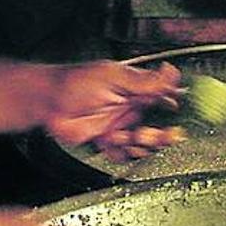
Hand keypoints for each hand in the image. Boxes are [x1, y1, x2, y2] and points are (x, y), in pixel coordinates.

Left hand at [44, 60, 186, 160]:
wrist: (48, 102)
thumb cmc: (75, 82)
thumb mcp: (113, 77)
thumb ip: (144, 80)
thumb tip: (170, 72)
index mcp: (136, 88)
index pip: (165, 98)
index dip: (173, 109)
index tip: (177, 117)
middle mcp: (131, 107)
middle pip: (159, 126)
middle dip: (160, 134)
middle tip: (150, 135)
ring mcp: (120, 124)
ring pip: (143, 143)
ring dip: (137, 143)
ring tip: (124, 136)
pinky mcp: (108, 140)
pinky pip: (123, 154)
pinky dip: (120, 152)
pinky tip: (112, 142)